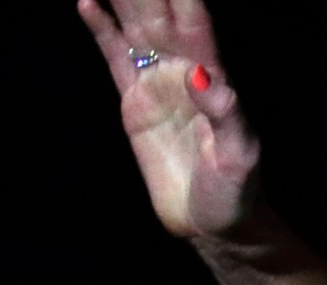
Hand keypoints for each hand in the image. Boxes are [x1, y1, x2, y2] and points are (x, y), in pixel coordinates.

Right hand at [76, 0, 259, 238]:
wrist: (209, 221)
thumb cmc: (234, 190)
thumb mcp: (239, 156)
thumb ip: (226, 115)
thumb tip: (205, 76)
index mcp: (213, 75)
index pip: (195, 19)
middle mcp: (183, 69)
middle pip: (160, 12)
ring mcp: (157, 82)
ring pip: (135, 26)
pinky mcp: (134, 102)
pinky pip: (115, 56)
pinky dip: (101, 29)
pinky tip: (88, 2)